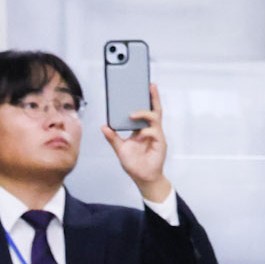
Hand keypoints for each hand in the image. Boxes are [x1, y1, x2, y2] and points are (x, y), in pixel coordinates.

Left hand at [101, 83, 173, 204]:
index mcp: (142, 129)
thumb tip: (104, 127)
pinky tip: (139, 135)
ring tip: (132, 114)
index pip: (146, 110)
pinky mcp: (160, 144)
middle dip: (153, 97)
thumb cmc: (134, 164)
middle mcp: (151, 130)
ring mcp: (157, 136)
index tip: (144, 86)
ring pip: (155, 118)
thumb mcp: (119, 148)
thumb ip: (113, 138)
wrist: (144, 178)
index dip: (147, 99)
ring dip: (144, 113)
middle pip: (155, 109)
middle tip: (150, 85)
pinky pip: (154, 132)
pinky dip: (145, 131)